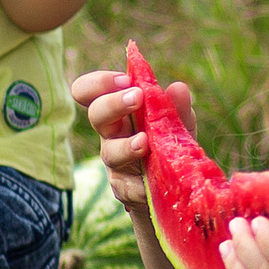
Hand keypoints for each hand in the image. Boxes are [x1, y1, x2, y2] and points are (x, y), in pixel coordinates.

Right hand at [71, 67, 197, 212]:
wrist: (172, 186)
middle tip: (137, 97)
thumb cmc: (168, 143)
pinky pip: (126, 186)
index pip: (90, 90)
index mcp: (118, 110)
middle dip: (114, 103)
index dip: (100, 82)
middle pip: (96, 114)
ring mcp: (115, 161)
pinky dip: (141, 183)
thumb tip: (178, 88)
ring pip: (110, 152)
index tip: (126, 80)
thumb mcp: (178, 123)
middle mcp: (110, 133)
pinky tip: (153, 182)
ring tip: (144, 142)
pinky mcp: (123, 188)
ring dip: (126, 146)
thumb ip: (178, 107)